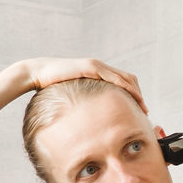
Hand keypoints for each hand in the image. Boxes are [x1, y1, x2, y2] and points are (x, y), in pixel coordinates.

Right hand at [18, 57, 147, 113]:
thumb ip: (87, 100)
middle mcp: (101, 67)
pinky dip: (124, 86)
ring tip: (142, 106)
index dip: (135, 94)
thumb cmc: (53, 85)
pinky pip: (113, 77)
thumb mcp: (76, 93)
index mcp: (99, 72)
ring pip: (125, 77)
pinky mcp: (91, 67)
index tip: (140, 108)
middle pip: (129, 79)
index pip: (124, 81)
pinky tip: (131, 96)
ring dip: (136, 92)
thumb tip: (92, 116)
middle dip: (139, 94)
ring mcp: (96, 66)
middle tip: (144, 109)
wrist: (37, 73)